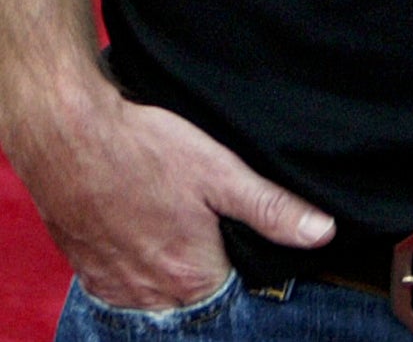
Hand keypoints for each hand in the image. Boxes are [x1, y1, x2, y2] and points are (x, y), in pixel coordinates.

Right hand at [18, 80, 329, 309]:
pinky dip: (138, 260)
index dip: (244, 253)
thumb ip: (272, 210)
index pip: (237, 285)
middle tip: (202, 213)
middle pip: (197, 288)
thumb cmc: (145, 151)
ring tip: (172, 216)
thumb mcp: (222, 174)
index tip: (239, 224)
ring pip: (159, 287)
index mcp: (192, 277)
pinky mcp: (88, 272)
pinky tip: (144, 224)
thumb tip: (323, 234)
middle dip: (209, 257)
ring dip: (170, 261)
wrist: (68, 137)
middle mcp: (151, 294)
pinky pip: (125, 281)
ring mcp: (114, 286)